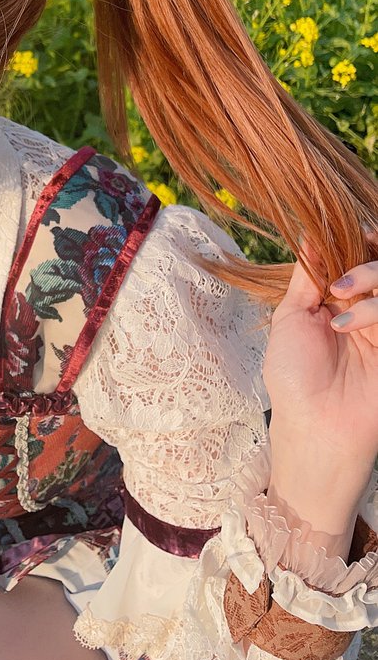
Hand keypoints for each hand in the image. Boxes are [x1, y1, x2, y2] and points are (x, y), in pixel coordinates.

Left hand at [264, 231, 377, 464]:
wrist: (314, 427)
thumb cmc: (294, 378)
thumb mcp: (290, 318)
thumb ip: (305, 277)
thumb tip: (308, 234)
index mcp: (337, 301)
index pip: (357, 259)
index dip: (358, 242)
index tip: (352, 233)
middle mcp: (364, 311)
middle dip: (365, 264)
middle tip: (339, 284)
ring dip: (369, 282)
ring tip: (340, 302)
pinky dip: (374, 310)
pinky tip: (348, 327)